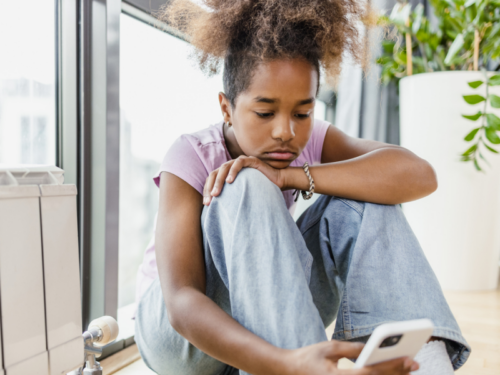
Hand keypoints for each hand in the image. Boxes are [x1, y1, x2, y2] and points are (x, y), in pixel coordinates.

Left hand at [203, 155, 283, 205]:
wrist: (278, 182)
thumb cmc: (259, 191)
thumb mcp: (241, 196)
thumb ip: (230, 199)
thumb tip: (217, 214)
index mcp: (226, 173)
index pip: (212, 179)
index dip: (207, 190)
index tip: (206, 204)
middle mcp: (231, 166)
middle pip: (216, 173)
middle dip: (211, 187)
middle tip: (210, 200)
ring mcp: (240, 161)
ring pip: (225, 168)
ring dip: (219, 181)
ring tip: (216, 193)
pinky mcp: (250, 160)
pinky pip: (239, 163)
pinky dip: (233, 171)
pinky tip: (230, 181)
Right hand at [283, 340, 418, 374]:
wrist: (288, 372)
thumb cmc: (307, 358)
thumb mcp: (328, 348)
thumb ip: (351, 349)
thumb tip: (371, 348)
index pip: (370, 373)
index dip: (391, 366)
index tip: (409, 359)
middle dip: (397, 374)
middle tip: (415, 363)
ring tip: (406, 370)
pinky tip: (389, 374)